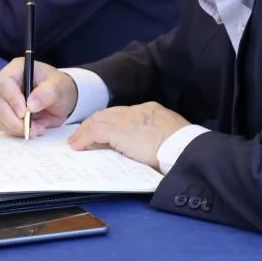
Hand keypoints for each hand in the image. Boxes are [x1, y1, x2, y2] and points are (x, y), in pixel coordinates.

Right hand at [0, 59, 77, 136]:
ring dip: (16, 128)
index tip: (25, 112)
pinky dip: (17, 132)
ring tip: (37, 130)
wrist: (61, 100)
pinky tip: (33, 130)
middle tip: (30, 128)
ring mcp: (4, 100)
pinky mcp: (6, 114)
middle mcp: (7, 84)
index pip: (4, 82)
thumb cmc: (59, 87)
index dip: (12, 98)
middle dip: (14, 120)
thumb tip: (31, 105)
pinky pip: (4, 126)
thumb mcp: (59, 87)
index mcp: (18, 69)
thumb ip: (47, 93)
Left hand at [67, 102, 190, 170]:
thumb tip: (140, 149)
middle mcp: (139, 111)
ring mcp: (129, 119)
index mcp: (152, 111)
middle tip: (82, 135)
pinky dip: (84, 138)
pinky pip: (95, 131)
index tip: (101, 131)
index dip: (110, 122)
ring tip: (76, 142)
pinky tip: (79, 146)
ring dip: (85, 131)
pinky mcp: (120, 130)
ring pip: (99, 120)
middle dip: (94, 124)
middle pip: (109, 114)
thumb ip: (153, 138)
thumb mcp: (168, 139)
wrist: (185, 147)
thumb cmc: (183, 149)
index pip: (124, 114)